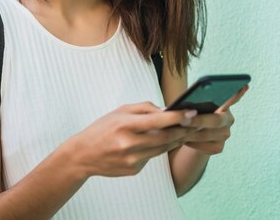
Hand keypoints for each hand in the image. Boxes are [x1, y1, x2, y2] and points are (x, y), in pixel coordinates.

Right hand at [66, 102, 197, 176]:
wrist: (83, 155)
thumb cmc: (103, 128)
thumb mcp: (120, 111)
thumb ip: (144, 108)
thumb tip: (167, 110)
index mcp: (125, 125)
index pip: (158, 121)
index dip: (177, 116)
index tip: (192, 111)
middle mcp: (128, 144)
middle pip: (165, 138)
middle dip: (183, 129)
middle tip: (196, 122)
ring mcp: (131, 160)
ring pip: (162, 149)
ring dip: (176, 139)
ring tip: (186, 130)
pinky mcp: (133, 170)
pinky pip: (152, 157)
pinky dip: (158, 149)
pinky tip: (162, 141)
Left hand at [182, 85, 249, 154]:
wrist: (194, 135)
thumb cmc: (193, 114)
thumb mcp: (195, 105)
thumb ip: (196, 101)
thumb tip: (186, 103)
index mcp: (225, 105)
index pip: (233, 98)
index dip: (238, 94)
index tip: (245, 86)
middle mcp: (228, 120)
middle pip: (215, 121)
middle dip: (197, 121)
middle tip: (183, 120)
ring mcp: (225, 135)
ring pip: (206, 135)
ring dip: (189, 133)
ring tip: (175, 130)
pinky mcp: (218, 148)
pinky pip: (203, 146)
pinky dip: (190, 142)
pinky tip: (180, 139)